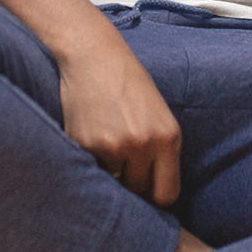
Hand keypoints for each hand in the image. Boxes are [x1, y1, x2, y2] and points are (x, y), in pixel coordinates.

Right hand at [58, 31, 181, 204]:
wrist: (92, 55)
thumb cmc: (128, 80)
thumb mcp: (159, 113)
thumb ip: (160, 150)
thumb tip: (150, 191)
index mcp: (167, 138)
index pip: (166, 194)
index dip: (155, 196)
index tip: (147, 191)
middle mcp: (142, 145)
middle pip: (138, 191)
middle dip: (131, 182)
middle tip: (123, 163)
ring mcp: (112, 146)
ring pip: (112, 182)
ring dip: (109, 170)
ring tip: (106, 142)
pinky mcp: (84, 144)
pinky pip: (90, 168)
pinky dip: (90, 159)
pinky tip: (90, 134)